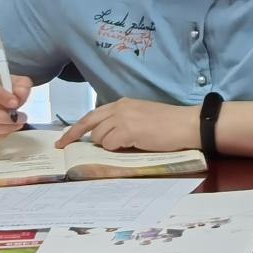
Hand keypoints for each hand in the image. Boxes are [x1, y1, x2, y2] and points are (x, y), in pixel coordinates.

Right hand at [0, 70, 30, 144]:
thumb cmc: (1, 87)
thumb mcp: (15, 81)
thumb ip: (21, 86)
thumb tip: (20, 94)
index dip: (0, 96)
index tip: (15, 104)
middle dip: (5, 118)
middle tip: (21, 118)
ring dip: (2, 128)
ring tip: (16, 125)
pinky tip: (6, 131)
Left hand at [55, 99, 197, 153]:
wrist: (188, 124)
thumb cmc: (170, 123)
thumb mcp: (141, 116)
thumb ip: (123, 121)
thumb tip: (105, 137)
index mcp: (122, 103)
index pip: (92, 115)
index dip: (75, 128)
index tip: (64, 140)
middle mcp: (119, 108)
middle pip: (89, 124)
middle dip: (75, 136)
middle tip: (64, 147)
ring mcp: (123, 118)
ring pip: (99, 136)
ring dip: (107, 145)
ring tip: (125, 145)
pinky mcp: (128, 130)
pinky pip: (110, 144)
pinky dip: (116, 149)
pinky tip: (131, 146)